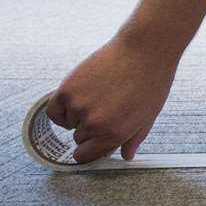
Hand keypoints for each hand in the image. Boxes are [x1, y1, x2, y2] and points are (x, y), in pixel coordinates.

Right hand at [46, 36, 178, 163]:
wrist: (145, 48)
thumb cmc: (151, 80)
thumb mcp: (148, 115)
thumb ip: (133, 139)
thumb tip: (126, 156)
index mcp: (113, 134)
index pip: (85, 156)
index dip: (91, 149)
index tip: (95, 141)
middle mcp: (93, 124)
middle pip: (79, 139)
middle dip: (90, 129)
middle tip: (107, 108)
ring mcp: (78, 106)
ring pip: (67, 122)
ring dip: (77, 115)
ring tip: (99, 96)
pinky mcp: (66, 89)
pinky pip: (54, 109)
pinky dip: (62, 107)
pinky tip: (78, 98)